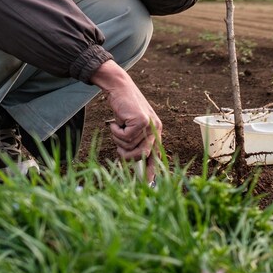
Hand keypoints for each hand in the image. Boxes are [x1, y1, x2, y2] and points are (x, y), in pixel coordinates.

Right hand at [91, 60, 160, 182]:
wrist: (119, 88)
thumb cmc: (123, 108)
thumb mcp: (130, 127)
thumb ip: (135, 141)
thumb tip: (133, 162)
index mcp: (155, 132)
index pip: (156, 155)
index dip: (151, 170)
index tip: (147, 183)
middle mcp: (155, 129)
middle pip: (142, 155)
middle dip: (127, 154)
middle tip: (118, 145)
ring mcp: (149, 125)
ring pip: (131, 147)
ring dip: (118, 139)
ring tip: (117, 127)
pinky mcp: (141, 121)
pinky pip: (125, 137)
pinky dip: (116, 132)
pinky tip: (116, 122)